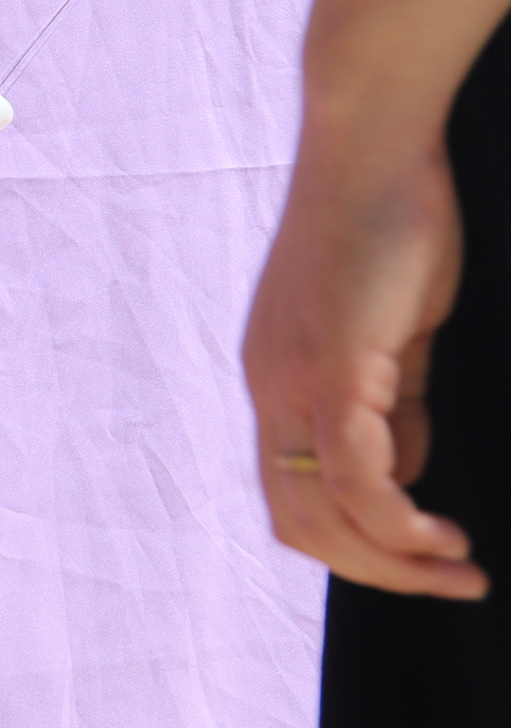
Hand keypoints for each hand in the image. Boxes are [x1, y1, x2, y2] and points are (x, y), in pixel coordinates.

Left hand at [242, 129, 487, 596]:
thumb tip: (409, 462)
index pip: (290, 493)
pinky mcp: (330, 365)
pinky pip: (352, 472)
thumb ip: (393, 400)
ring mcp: (291, 378)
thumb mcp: (389, 333)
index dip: (354, 545)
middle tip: (452, 583)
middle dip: (378, 570)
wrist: (370, 144)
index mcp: (276, 378)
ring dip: (394, 560)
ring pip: (323, 511)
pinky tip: (444, 535)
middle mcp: (268, 386)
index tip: (425, 559)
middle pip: (298, 521)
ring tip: (459, 568)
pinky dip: (397, 521)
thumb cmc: (389, 223)